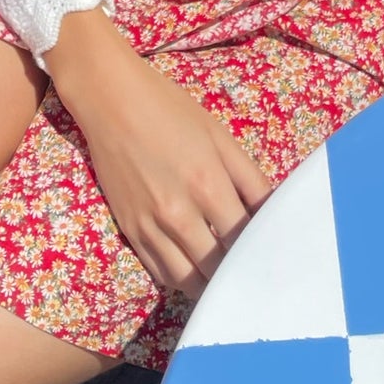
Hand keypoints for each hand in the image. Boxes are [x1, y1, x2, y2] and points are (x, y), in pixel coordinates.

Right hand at [46, 12, 271, 298]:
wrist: (111, 101)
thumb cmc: (170, 110)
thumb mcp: (219, 135)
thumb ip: (250, 178)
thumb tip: (273, 214)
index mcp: (208, 185)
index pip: (245, 239)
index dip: (261, 248)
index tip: (272, 251)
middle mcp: (179, 214)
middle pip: (220, 266)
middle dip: (239, 270)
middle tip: (252, 267)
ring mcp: (151, 227)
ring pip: (190, 281)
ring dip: (212, 282)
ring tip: (226, 275)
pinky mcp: (131, 232)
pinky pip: (162, 273)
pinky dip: (183, 278)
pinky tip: (196, 268)